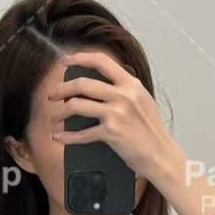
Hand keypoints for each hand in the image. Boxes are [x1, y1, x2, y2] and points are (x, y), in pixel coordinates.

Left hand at [46, 48, 178, 185]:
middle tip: (52, 95)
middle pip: (82, 83)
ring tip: (53, 118)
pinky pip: (81, 133)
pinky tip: (59, 137)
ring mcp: (117, 112)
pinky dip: (66, 137)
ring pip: (76, 105)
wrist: (162, 155)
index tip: (64, 62)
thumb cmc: (151, 132)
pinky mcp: (112, 132)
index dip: (79, 58)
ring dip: (59, 113)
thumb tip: (95, 87)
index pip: (101, 61)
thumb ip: (123, 91)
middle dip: (61, 89)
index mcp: (131, 84)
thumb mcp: (142, 102)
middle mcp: (124, 94)